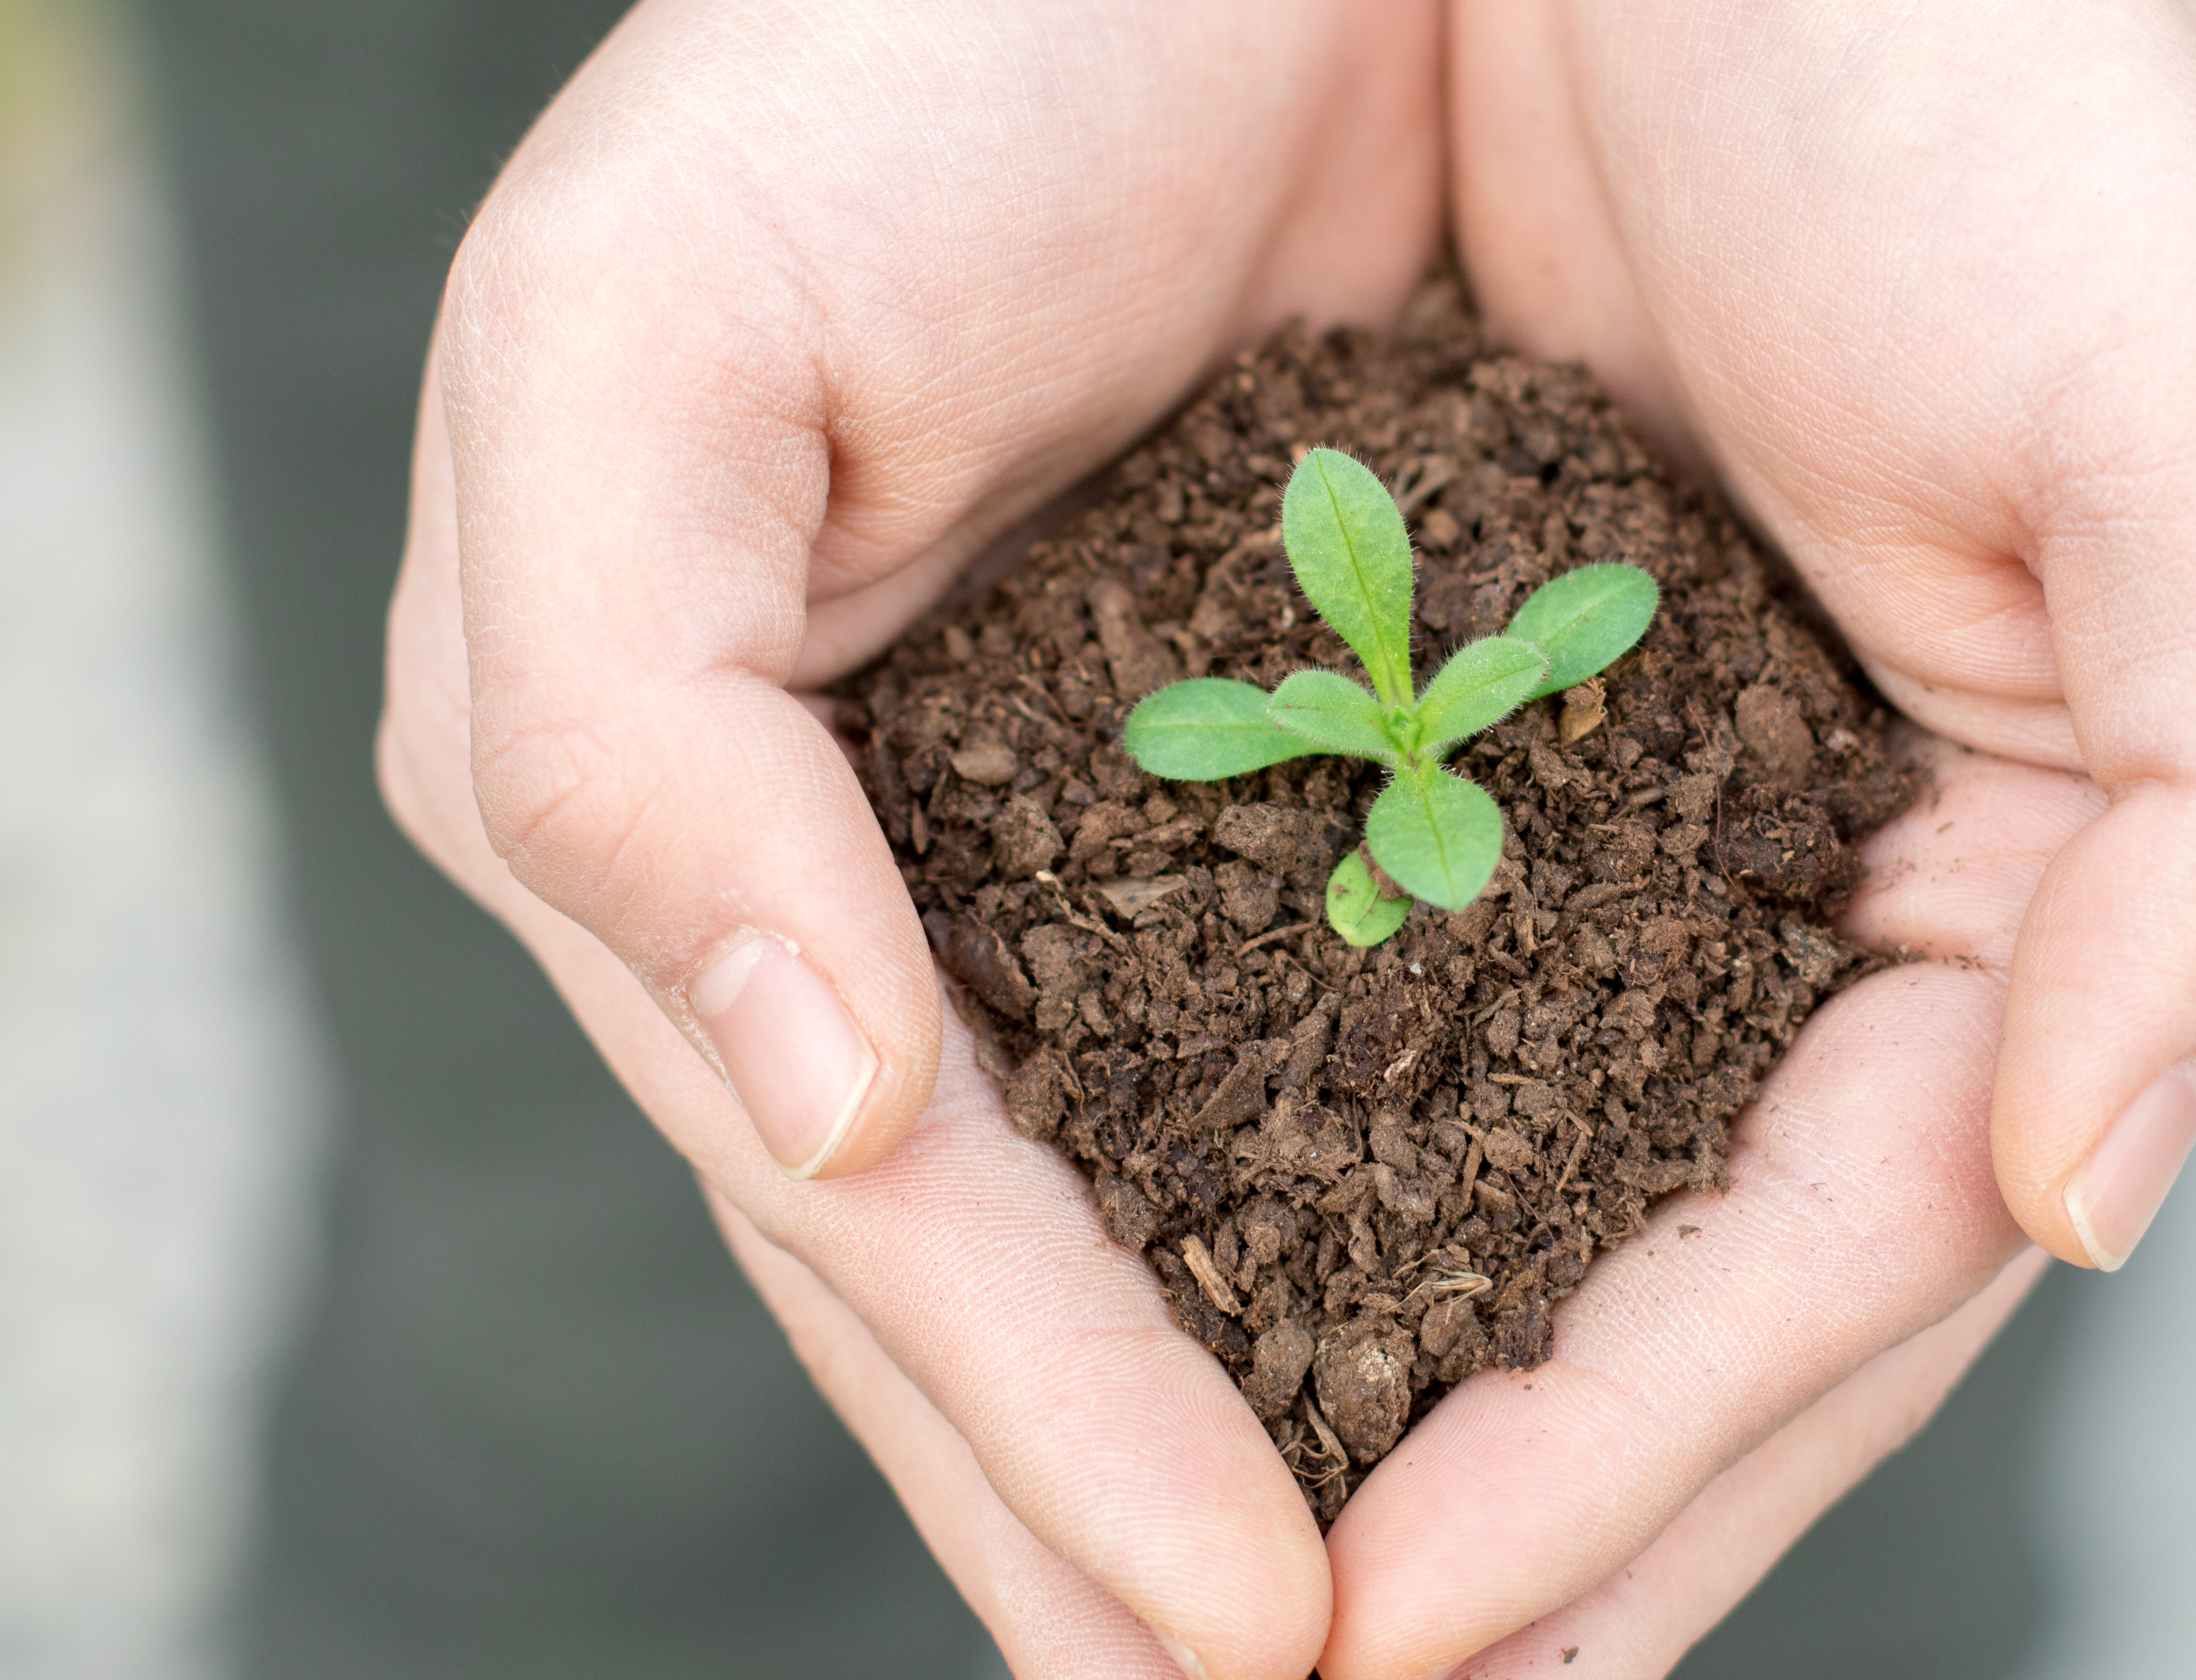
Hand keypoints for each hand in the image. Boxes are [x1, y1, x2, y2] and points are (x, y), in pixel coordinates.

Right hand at [381, 1, 1442, 1670]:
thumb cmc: (902, 35)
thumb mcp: (624, 343)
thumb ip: (609, 733)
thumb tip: (818, 1107)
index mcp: (776, 818)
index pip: (910, 1209)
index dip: (1053, 1430)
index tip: (1241, 1629)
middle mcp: (994, 863)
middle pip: (1097, 1268)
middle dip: (1188, 1516)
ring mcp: (1212, 823)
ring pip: (1296, 1202)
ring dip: (1404, 1432)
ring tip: (1480, 1650)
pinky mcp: (1434, 737)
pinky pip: (1495, 1041)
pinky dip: (1550, 1220)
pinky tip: (1586, 1399)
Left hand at [1312, 1, 2195, 1671]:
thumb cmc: (2000, 77)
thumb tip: (2080, 1196)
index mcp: (1998, 872)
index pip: (1831, 1255)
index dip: (1646, 1463)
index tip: (1415, 1631)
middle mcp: (1778, 886)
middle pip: (1637, 1283)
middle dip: (1487, 1521)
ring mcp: (1581, 819)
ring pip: (1455, 1183)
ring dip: (1327, 1400)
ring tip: (1168, 1613)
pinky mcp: (1381, 711)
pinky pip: (1290, 991)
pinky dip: (1214, 1162)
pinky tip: (1114, 1310)